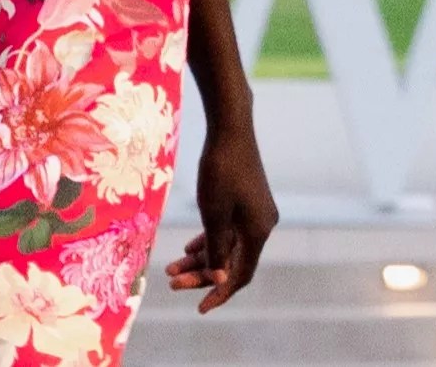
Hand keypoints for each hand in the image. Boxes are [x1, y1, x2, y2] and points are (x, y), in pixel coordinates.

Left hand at [166, 122, 276, 311]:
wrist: (230, 127)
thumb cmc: (220, 169)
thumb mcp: (214, 213)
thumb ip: (216, 249)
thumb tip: (220, 281)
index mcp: (259, 232)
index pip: (240, 275)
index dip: (219, 293)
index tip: (199, 308)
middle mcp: (262, 225)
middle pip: (232, 261)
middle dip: (202, 274)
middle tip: (172, 282)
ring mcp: (256, 212)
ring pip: (228, 245)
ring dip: (202, 257)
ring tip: (172, 268)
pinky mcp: (248, 200)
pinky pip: (229, 230)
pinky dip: (211, 239)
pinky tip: (189, 247)